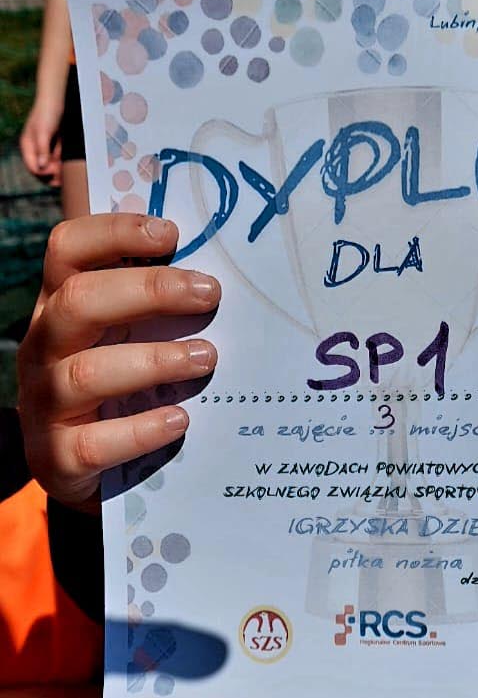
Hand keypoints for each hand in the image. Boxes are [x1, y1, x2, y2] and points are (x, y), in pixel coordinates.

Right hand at [18, 214, 219, 509]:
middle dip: (150, 291)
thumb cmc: (114, 381)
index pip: (68, 249)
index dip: (114, 233)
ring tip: (206, 358)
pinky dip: (142, 429)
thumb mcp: (121, 333)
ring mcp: (44, 401)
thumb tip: (215, 271)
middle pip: (79, 301)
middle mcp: (43, 346)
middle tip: (209, 294)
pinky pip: (94, 443)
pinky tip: (180, 420)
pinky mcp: (56, 456)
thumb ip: (149, 302)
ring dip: (155, 361)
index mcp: (57, 304)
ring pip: (88, 372)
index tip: (171, 233)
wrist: (76, 464)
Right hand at [20, 97, 62, 184]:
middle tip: (62, 178)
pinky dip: (60, 163)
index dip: (43, 173)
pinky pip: (56, 159)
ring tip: (65, 173)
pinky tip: (66, 164)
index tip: (55, 172)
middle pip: (40, 170)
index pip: (33, 167)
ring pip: (49, 166)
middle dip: (50, 176)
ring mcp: (44, 147)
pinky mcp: (53, 145)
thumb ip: (42, 150)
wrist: (56, 99)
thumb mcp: (43, 132)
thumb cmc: (47, 113)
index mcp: (27, 147)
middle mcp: (34, 149)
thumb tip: (41, 168)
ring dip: (57, 171)